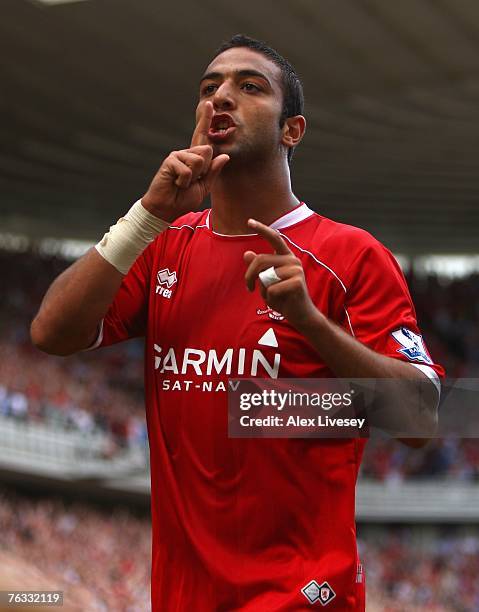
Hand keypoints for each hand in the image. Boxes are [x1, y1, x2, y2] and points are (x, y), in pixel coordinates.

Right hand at [141, 101, 229, 220]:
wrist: (166, 208)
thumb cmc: (183, 199)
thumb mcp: (203, 187)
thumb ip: (213, 172)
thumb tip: (224, 156)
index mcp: (196, 158)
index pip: (203, 137)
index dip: (206, 120)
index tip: (208, 104)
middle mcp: (187, 153)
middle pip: (207, 150)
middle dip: (204, 170)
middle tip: (192, 181)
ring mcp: (178, 155)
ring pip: (199, 160)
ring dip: (194, 178)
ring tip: (182, 183)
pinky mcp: (170, 160)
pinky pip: (188, 170)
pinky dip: (184, 182)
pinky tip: (176, 183)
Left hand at [244, 219, 316, 328]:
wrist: (300, 314)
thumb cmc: (282, 297)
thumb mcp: (267, 282)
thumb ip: (258, 269)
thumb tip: (247, 253)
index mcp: (286, 256)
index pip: (274, 238)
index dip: (261, 228)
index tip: (249, 221)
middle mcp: (292, 259)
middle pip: (260, 260)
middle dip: (249, 276)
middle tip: (249, 288)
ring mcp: (296, 270)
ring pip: (264, 277)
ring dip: (263, 290)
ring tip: (274, 296)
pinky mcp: (297, 282)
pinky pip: (271, 289)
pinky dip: (270, 298)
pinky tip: (280, 301)